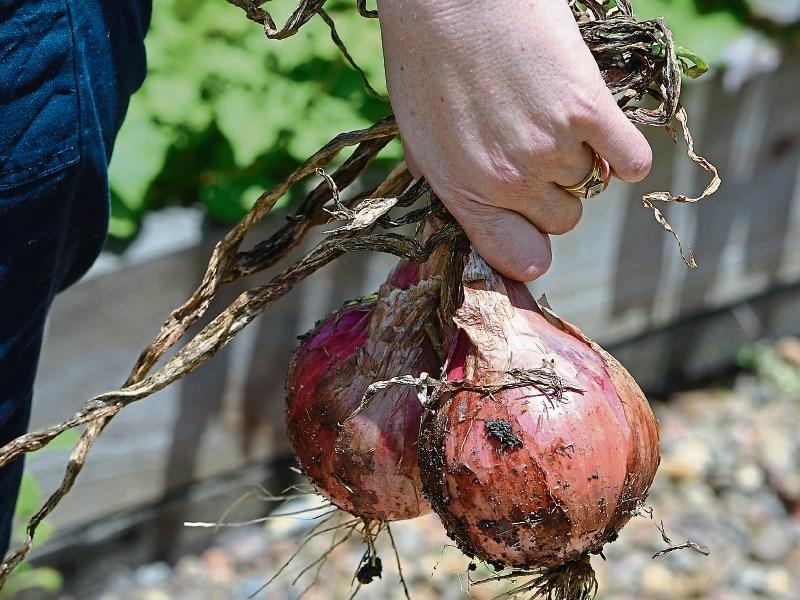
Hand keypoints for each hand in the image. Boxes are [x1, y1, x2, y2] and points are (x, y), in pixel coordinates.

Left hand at [377, 0, 651, 280]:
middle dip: (556, 192)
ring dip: (581, 155)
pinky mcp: (587, 110)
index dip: (531, 246)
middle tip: (540, 150)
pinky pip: (631, 160)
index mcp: (462, 192)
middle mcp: (508, 182)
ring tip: (552, 112)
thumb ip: (443, 182)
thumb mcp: (416, 133)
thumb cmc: (425, 55)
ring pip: (591, 181)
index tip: (536, 230)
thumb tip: (458, 218)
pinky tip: (603, 128)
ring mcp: (549, 148)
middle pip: (563, 220)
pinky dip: (625, 151)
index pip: (518, 257)